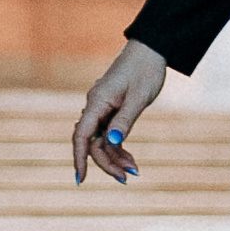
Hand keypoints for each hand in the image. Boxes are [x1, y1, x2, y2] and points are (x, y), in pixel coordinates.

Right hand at [72, 38, 167, 184]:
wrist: (151, 51)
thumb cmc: (145, 70)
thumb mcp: (138, 97)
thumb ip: (124, 120)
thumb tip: (112, 142)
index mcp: (98, 101)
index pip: (82, 134)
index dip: (79, 157)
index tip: (80, 179)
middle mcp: (96, 106)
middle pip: (92, 142)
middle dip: (106, 162)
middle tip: (126, 178)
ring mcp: (103, 109)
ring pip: (102, 141)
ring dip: (115, 158)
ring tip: (133, 171)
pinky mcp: (112, 111)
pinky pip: (110, 135)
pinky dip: (119, 148)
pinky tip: (130, 160)